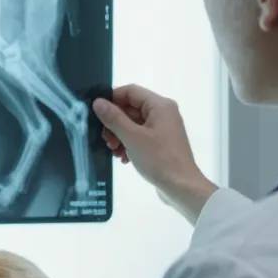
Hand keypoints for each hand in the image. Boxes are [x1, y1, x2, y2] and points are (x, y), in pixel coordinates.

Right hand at [92, 83, 216, 221]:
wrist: (181, 187)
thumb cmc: (158, 159)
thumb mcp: (132, 137)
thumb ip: (113, 118)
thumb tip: (98, 102)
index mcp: (160, 105)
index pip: (130, 91)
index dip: (111, 99)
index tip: (96, 113)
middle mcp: (163, 113)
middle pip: (131, 108)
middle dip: (115, 123)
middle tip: (105, 139)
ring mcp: (163, 129)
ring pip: (134, 124)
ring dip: (120, 135)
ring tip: (114, 151)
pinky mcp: (162, 143)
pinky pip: (140, 136)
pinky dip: (129, 144)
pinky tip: (123, 158)